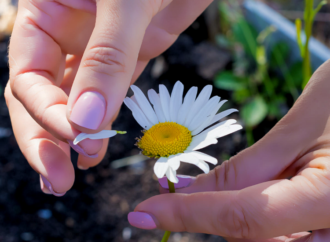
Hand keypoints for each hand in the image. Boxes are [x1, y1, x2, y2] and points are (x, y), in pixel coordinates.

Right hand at [5, 0, 212, 195]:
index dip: (47, 113)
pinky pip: (109, 96)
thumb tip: (86, 121)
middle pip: (39, 97)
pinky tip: (99, 149)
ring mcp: (96, 50)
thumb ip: (106, 58)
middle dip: (45, 139)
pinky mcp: (129, 58)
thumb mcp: (125, 3)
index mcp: (45, 13)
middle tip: (57, 180)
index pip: (27, 76)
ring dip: (70, 140)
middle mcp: (64, 36)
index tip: (78, 136)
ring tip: (71, 175)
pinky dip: (103, 124)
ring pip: (72, 102)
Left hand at [127, 60, 329, 240]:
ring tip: (218, 189)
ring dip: (234, 218)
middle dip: (211, 216)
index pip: (242, 219)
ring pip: (265, 241)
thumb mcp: (298, 130)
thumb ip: (245, 169)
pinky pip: (284, 235)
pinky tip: (252, 195)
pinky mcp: (327, 227)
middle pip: (252, 239)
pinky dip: (255, 220)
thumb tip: (187, 189)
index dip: (187, 215)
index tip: (144, 213)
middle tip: (180, 193)